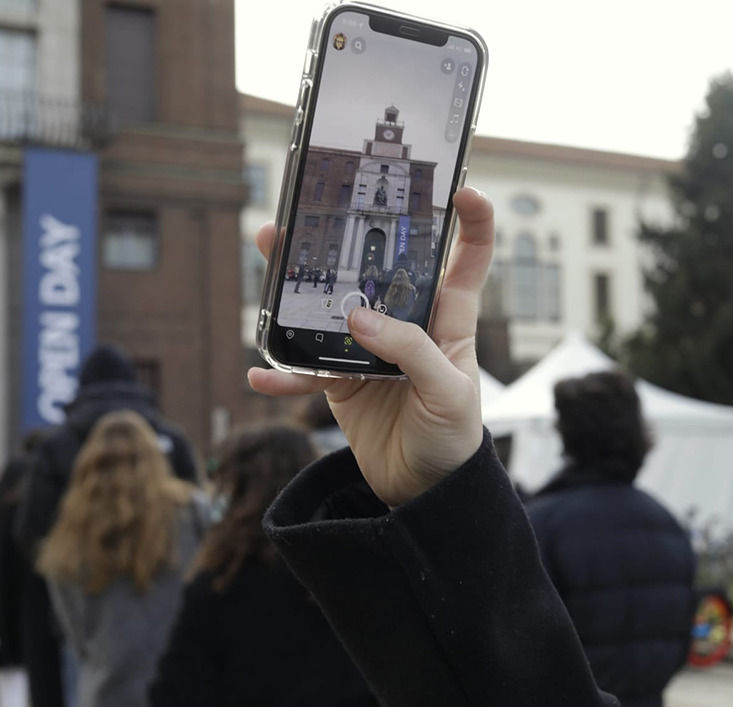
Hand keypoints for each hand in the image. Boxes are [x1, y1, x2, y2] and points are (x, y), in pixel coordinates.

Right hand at [249, 187, 494, 506]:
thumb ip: (411, 352)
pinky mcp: (344, 382)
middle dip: (353, 232)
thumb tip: (360, 319)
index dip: (472, 222)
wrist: (426, 493)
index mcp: (448, 320)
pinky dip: (283, 373)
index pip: (467, 260)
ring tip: (271, 254)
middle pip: (380, 268)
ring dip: (300, 284)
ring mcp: (371, 351)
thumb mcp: (449, 394)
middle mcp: (408, 326)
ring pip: (332, 306)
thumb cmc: (455, 440)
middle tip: (321, 202)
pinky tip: (260, 373)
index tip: (461, 188)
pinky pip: (307, 370)